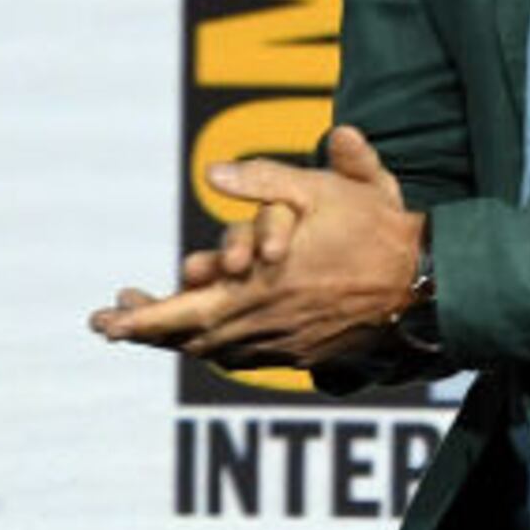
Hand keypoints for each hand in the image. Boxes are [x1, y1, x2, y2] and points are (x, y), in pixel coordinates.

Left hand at [92, 127, 420, 370]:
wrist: (426, 283)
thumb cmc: (374, 230)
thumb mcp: (323, 190)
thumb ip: (266, 180)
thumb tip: (210, 173)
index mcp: (258, 291)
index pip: (182, 314)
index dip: (140, 320)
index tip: (103, 322)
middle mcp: (262, 325)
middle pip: (186, 338)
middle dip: (143, 330)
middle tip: (108, 324)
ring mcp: (282, 344)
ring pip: (213, 348)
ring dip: (177, 335)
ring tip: (144, 320)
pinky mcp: (303, 353)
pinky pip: (246, 355)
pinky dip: (215, 344)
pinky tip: (203, 332)